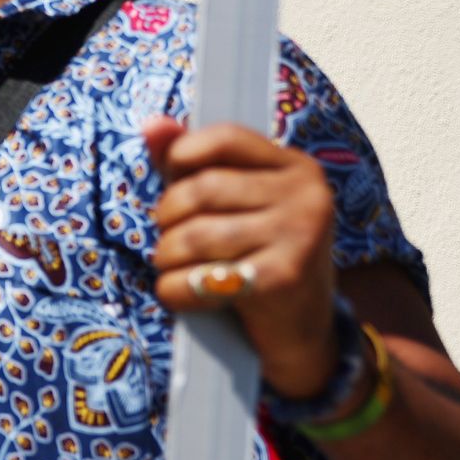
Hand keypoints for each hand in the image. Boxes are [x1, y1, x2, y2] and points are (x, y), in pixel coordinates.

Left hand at [143, 117, 338, 398]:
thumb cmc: (259, 257)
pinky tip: (178, 293)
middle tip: (169, 238)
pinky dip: (175, 289)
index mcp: (297, 168)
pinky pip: (202, 277)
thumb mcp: (236, 204)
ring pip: (195, 235)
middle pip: (202, 189)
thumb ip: (192, 162)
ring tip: (171, 265)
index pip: (225, 138)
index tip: (172, 178)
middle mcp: (308, 197)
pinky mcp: (283, 281)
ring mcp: (300, 238)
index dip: (183, 154)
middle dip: (168, 217)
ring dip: (167, 256)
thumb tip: (151, 125)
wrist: (306, 335)